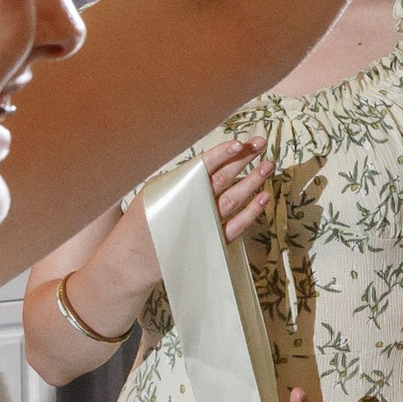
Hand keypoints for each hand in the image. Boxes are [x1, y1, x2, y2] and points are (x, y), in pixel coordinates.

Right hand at [86, 137, 269, 308]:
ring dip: (252, 181)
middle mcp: (193, 205)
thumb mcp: (157, 191)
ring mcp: (205, 224)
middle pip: (223, 179)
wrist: (135, 258)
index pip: (203, 167)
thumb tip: (210, 162)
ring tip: (268, 165)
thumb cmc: (145, 220)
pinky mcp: (213, 241)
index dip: (221, 154)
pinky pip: (236, 225)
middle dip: (243, 159)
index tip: (238, 143)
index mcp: (176, 189)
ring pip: (234, 199)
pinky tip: (263, 197)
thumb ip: (182, 177)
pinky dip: (251, 212)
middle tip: (260, 143)